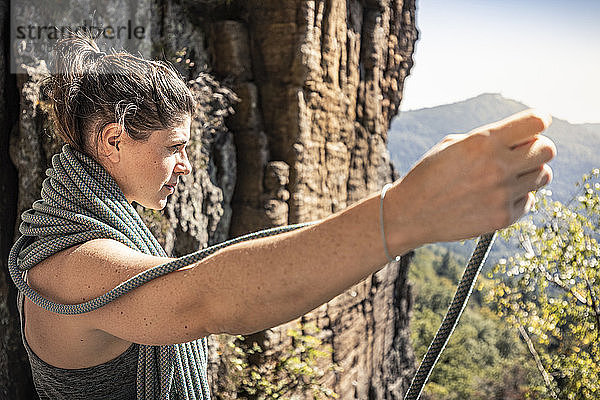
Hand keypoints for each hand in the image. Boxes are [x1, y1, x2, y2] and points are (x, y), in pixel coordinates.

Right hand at [387, 109, 555, 246]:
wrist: (410, 213)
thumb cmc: (430, 175)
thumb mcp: (452, 145)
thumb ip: (489, 138)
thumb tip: (525, 136)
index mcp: (483, 142)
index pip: (536, 122)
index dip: (538, 122)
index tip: (532, 128)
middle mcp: (496, 166)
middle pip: (547, 149)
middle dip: (537, 149)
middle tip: (521, 155)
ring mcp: (501, 194)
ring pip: (543, 176)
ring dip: (529, 174)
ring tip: (506, 177)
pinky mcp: (502, 217)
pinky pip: (529, 201)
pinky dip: (518, 198)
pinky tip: (496, 197)